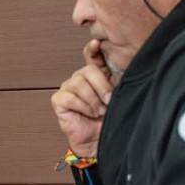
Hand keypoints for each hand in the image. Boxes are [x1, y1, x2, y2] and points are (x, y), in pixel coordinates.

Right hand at [50, 39, 114, 157]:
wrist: (99, 142)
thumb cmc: (109, 121)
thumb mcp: (118, 98)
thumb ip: (117, 81)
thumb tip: (125, 64)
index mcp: (95, 75)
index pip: (91, 56)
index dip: (92, 49)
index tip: (96, 43)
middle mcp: (81, 79)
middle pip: (88, 70)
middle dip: (101, 87)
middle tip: (108, 101)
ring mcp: (68, 88)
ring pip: (79, 83)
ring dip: (93, 100)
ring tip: (99, 111)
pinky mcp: (59, 100)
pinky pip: (70, 97)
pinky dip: (83, 106)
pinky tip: (89, 113)